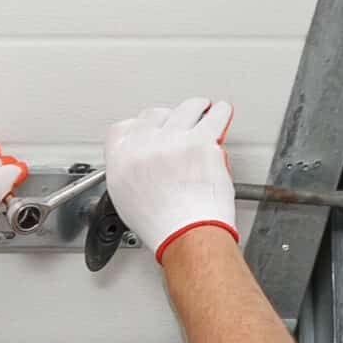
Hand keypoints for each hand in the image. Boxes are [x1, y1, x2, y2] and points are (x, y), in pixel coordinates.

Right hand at [102, 97, 237, 263]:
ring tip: (203, 114)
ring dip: (197, 111)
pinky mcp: (201, 140)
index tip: (153, 128)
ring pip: (187, 108)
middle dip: (171, 120)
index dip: (142, 126)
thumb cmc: (162, 225)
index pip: (125, 126)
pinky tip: (221, 114)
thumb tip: (140, 158)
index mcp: (121, 158)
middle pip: (156, 114)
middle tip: (182, 126)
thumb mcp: (126, 199)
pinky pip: (215, 114)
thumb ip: (128, 171)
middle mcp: (144, 144)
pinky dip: (220, 113)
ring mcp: (173, 139)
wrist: (187, 233)